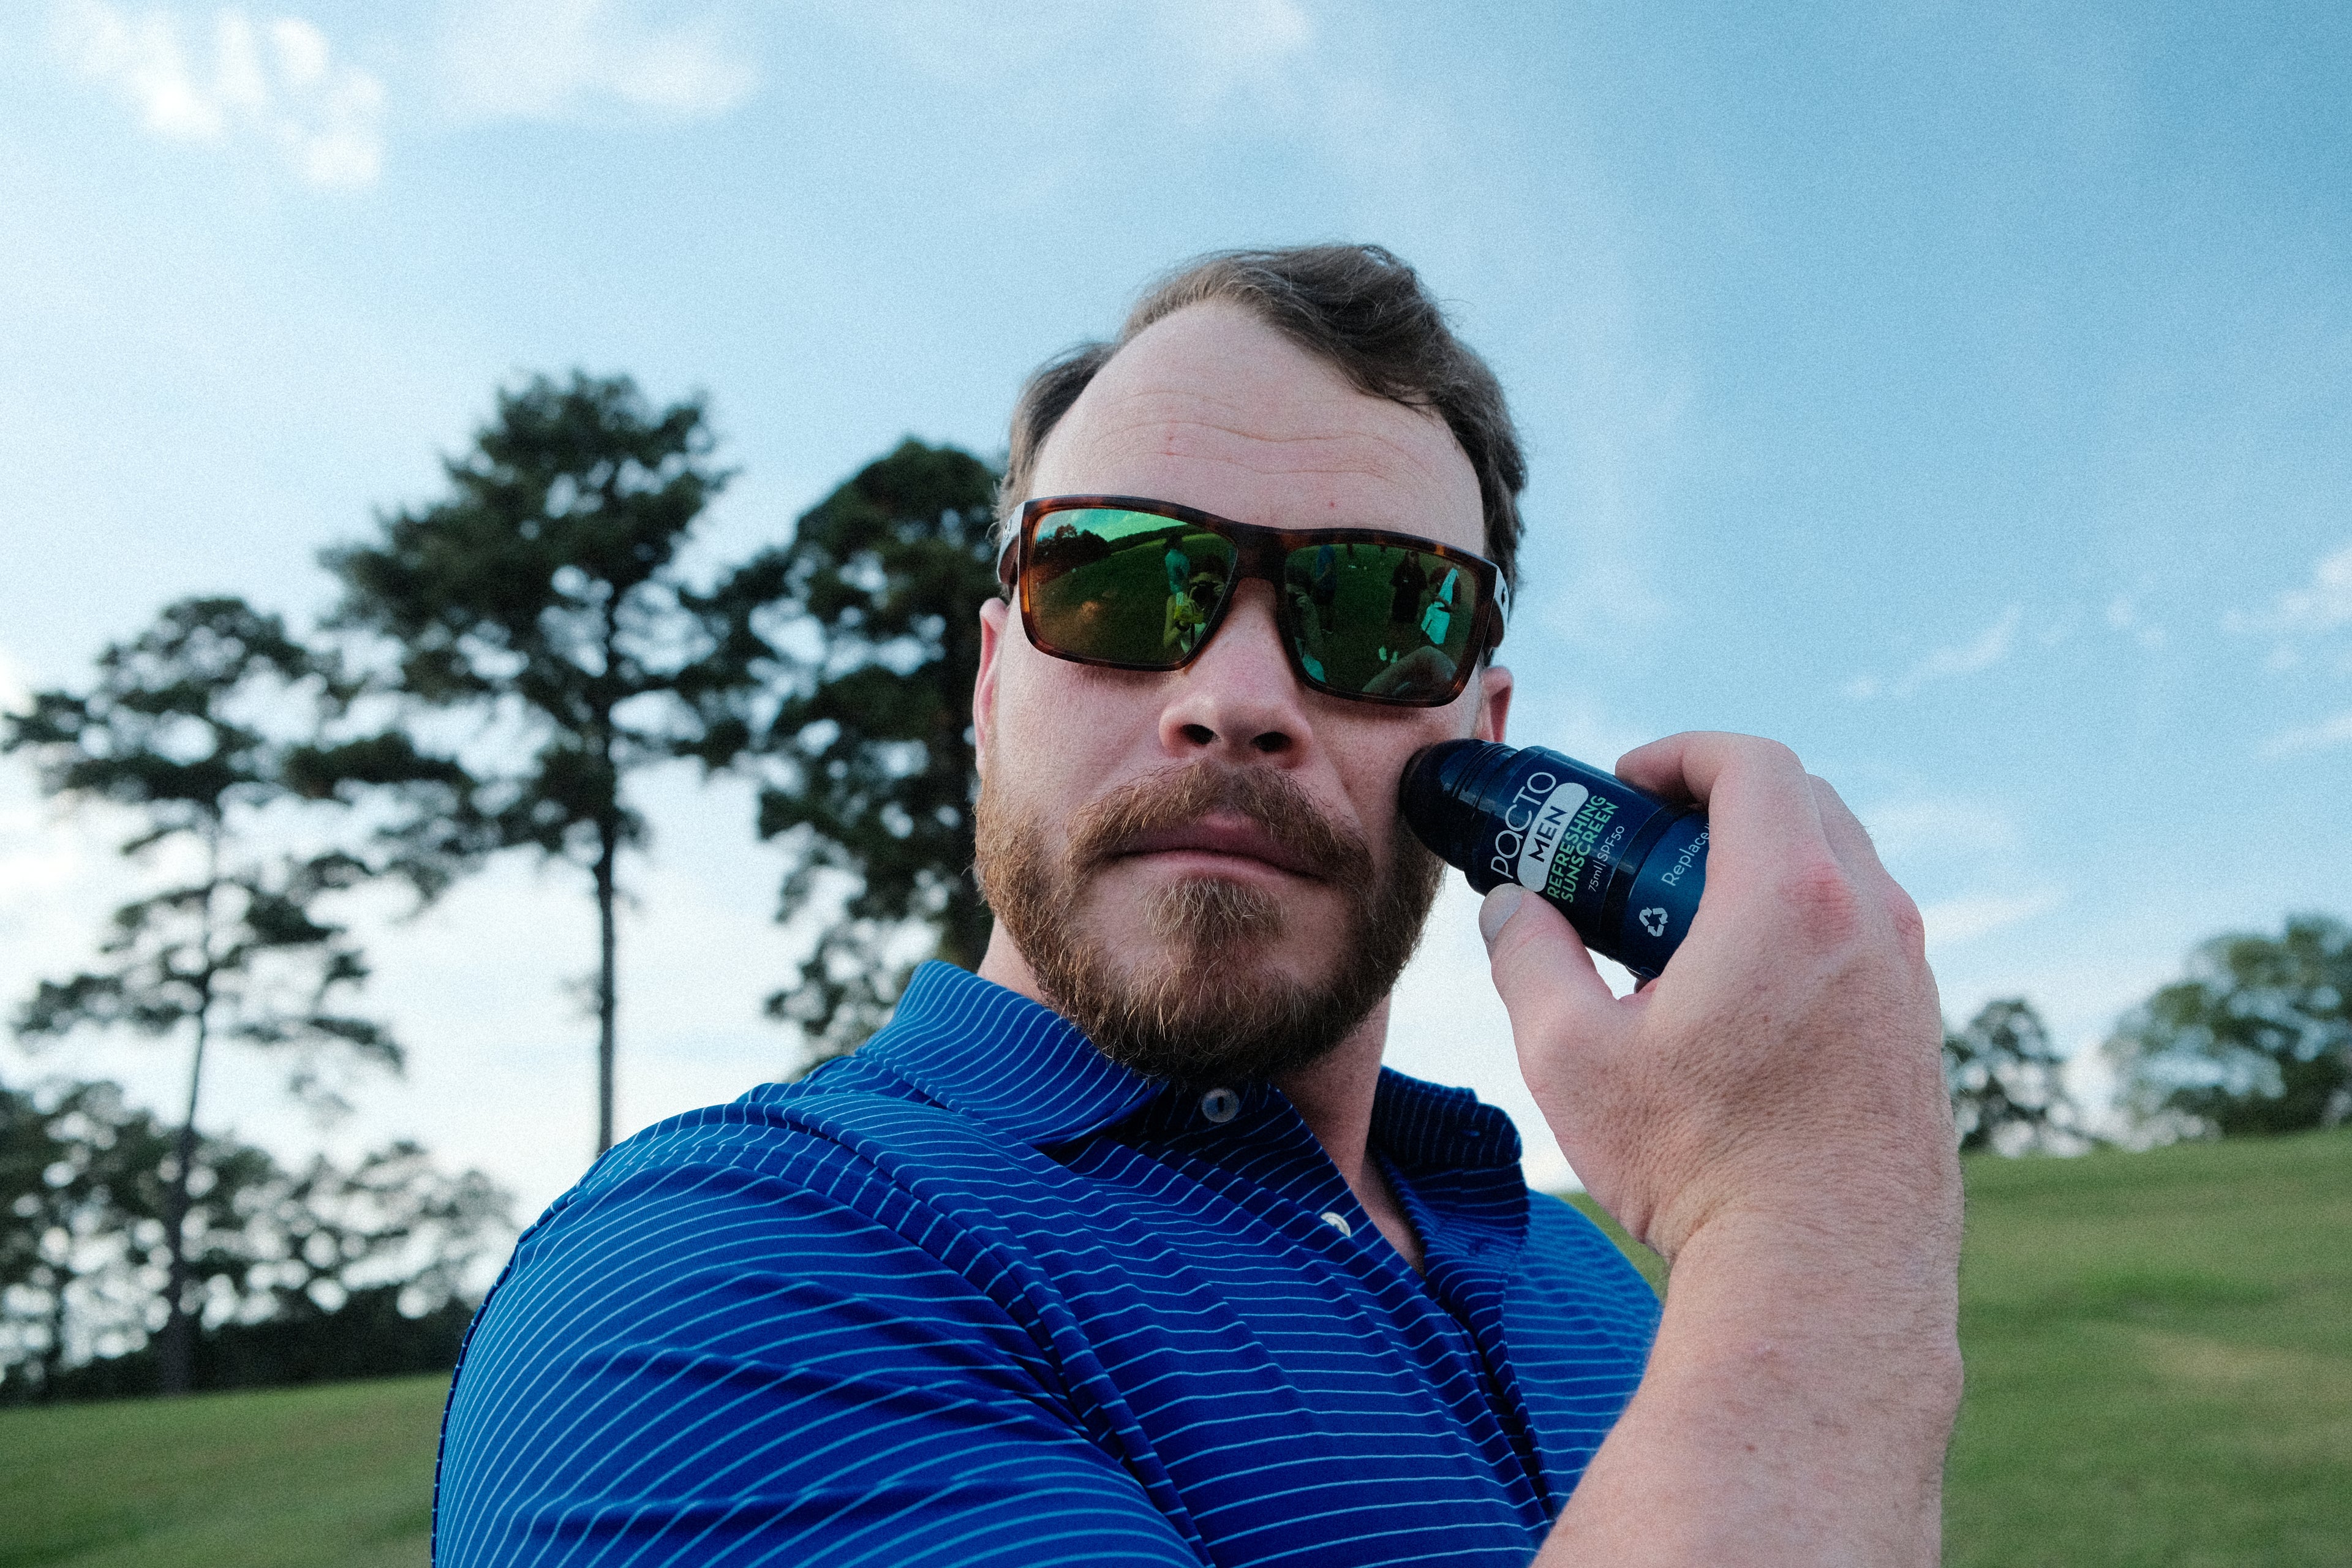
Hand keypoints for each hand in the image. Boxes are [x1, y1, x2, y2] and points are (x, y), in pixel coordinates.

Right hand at [1480, 730, 1957, 1271]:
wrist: (1824, 1279)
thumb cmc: (1699, 1167)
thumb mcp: (1572, 1058)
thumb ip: (1529, 961)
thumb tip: (1512, 910)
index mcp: (1789, 898)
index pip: (1751, 763)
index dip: (1681, 753)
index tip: (1627, 783)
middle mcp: (1871, 919)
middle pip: (1804, 800)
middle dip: (1719, 801)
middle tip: (1646, 845)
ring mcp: (1911, 976)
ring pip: (1845, 867)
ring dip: (1768, 863)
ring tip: (1691, 924)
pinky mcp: (1924, 1032)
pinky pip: (1868, 934)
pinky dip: (1808, 923)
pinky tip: (1747, 993)